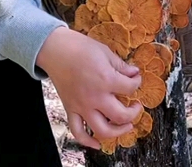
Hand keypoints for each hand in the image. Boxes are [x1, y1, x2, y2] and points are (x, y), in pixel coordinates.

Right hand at [36, 27, 142, 148]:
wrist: (54, 49)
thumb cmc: (79, 47)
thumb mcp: (105, 52)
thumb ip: (121, 66)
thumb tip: (134, 73)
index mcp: (106, 79)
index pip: (130, 88)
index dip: (137, 83)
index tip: (136, 79)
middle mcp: (95, 97)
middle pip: (121, 115)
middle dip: (134, 113)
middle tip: (136, 107)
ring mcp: (82, 106)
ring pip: (102, 130)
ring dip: (118, 132)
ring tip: (126, 126)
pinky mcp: (70, 109)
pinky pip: (78, 131)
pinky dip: (87, 141)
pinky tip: (97, 144)